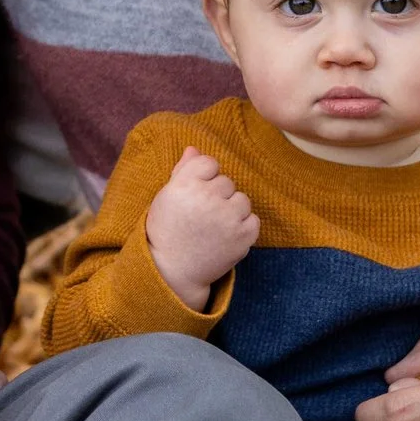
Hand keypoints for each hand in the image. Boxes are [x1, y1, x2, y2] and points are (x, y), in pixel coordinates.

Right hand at [144, 147, 258, 309]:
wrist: (172, 271)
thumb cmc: (167, 230)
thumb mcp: (167, 196)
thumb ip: (183, 170)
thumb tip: (195, 149)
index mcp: (185, 184)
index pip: (209, 163)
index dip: (203, 178)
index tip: (194, 194)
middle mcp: (207, 197)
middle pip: (226, 181)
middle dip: (217, 195)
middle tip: (201, 215)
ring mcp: (227, 217)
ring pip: (242, 199)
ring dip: (232, 210)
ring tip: (214, 226)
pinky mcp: (243, 236)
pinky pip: (253, 219)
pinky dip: (243, 227)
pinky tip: (225, 236)